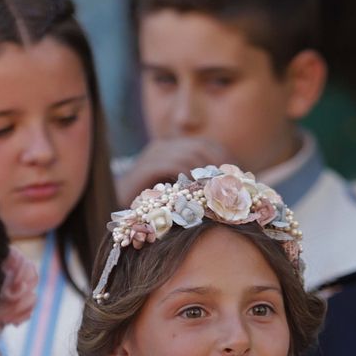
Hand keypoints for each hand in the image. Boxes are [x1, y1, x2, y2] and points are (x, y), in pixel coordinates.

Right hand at [115, 138, 230, 205]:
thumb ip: (200, 188)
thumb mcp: (181, 195)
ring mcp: (154, 154)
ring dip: (207, 174)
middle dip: (220, 167)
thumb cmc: (153, 207)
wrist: (116, 211)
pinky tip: (198, 195)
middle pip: (202, 147)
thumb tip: (230, 195)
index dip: (226, 160)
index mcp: (175, 147)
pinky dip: (188, 179)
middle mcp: (165, 146)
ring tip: (219, 193)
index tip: (239, 180)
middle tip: (232, 188)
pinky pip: (173, 165)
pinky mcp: (145, 167)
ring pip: (190, 155)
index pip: (209, 145)